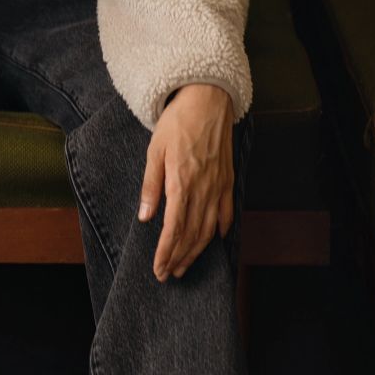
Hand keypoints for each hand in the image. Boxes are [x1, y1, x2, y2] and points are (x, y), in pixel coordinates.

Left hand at [139, 84, 234, 281]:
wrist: (207, 99)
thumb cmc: (177, 122)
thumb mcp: (154, 150)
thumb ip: (151, 185)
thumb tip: (145, 217)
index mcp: (182, 182)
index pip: (174, 228)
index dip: (166, 252)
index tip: (159, 268)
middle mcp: (203, 188)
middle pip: (192, 234)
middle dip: (179, 257)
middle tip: (168, 274)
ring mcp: (219, 185)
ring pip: (209, 228)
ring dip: (196, 250)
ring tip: (185, 265)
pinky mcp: (228, 179)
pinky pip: (226, 211)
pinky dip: (220, 229)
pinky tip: (214, 239)